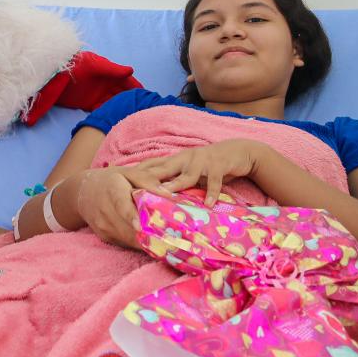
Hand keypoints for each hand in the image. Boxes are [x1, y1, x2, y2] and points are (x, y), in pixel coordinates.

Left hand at [21, 52, 141, 124]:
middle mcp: (105, 85)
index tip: (149, 97)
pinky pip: (102, 110)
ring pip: (114, 104)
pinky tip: (117, 122)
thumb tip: (131, 70)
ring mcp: (96, 94)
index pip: (126, 82)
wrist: (53, 73)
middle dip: (132, 102)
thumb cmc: (75, 64)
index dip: (137, 88)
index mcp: (108, 73)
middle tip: (146, 112)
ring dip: (122, 110)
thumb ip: (112, 69)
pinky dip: (109, 115)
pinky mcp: (87, 103)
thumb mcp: (95, 65)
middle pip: (122, 94)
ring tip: (134, 119)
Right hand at [74, 167, 169, 247]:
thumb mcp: (127, 172)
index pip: (121, 205)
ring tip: (167, 240)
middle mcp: (105, 211)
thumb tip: (168, 194)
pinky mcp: (105, 237)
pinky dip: (140, 243)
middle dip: (151, 234)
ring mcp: (104, 226)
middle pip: (129, 228)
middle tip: (172, 238)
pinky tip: (152, 238)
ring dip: (148, 241)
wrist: (82, 193)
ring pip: (130, 240)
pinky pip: (127, 243)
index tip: (141, 226)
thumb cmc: (110, 180)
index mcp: (112, 191)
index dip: (131, 216)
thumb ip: (147, 180)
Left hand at [132, 140, 269, 205]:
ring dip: (177, 184)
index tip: (120, 180)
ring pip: (187, 175)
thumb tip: (154, 196)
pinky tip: (208, 204)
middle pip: (164, 169)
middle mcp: (185, 158)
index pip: (151, 165)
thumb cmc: (208, 166)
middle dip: (150, 178)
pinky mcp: (218, 166)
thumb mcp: (188, 171)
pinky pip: (214, 181)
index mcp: (175, 159)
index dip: (137, 172)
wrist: (236, 152)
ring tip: (166, 195)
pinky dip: (212, 192)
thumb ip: (173, 181)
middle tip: (135, 190)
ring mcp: (201, 161)